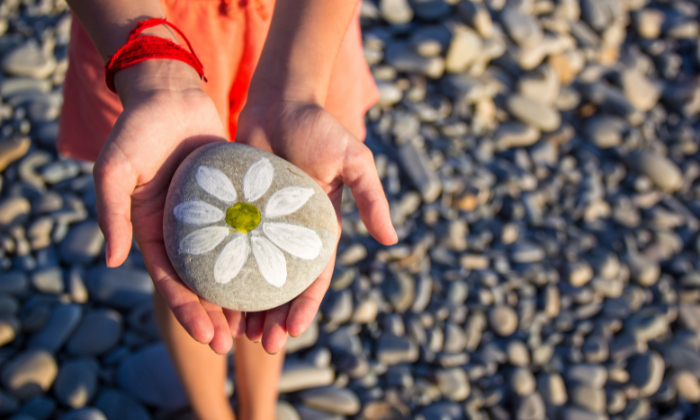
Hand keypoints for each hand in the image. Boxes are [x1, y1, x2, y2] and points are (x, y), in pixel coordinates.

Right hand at [94, 60, 244, 353]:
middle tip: (235, 343)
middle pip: (201, 283)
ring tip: (259, 323)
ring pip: (228, 265)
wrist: (170, 95)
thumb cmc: (137, 130)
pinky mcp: (233, 201)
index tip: (207, 336)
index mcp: (153, 231)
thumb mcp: (114, 170)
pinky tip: (278, 276)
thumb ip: (111, 213)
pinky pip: (248, 234)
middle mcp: (182, 232)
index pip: (171, 282)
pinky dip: (259, 256)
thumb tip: (112, 260)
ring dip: (240, 295)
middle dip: (216, 315)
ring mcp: (209, 218)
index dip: (188, 311)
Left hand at [235, 100, 397, 353]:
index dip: (305, 306)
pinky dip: (221, 272)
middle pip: (282, 284)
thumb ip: (370, 197)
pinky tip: (208, 294)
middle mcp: (290, 232)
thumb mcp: (354, 160)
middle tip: (261, 345)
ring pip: (252, 274)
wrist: (279, 101)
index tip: (292, 332)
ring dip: (248, 305)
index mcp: (319, 227)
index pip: (314, 276)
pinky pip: (227, 248)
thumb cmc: (319, 128)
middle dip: (275, 317)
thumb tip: (390, 241)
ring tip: (235, 333)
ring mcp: (262, 224)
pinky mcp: (237, 212)